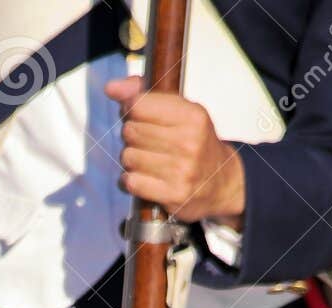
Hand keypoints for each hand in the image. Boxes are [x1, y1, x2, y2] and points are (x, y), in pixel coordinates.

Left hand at [106, 76, 245, 223]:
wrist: (219, 182)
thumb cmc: (194, 142)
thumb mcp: (180, 110)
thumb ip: (144, 94)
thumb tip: (111, 87)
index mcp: (192, 116)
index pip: (139, 105)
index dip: (130, 109)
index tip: (136, 114)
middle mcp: (189, 142)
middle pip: (131, 131)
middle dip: (131, 135)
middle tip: (145, 140)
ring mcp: (182, 171)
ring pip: (128, 157)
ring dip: (131, 159)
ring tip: (146, 160)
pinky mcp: (173, 195)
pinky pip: (132, 182)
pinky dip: (130, 180)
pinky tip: (142, 178)